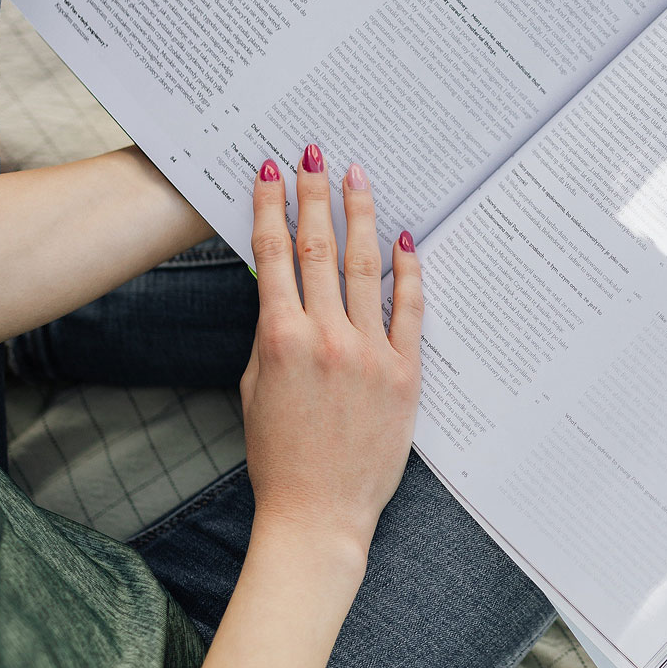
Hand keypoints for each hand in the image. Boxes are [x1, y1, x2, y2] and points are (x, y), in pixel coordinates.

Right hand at [242, 144, 421, 570]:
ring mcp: (370, 352)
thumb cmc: (280, 457)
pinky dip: (407, 270)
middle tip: (312, 153)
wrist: (318, 514)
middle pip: (319, 248)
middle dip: (313, 194)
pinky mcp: (405, 371)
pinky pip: (409, 308)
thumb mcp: (257, 388)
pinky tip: (404, 237)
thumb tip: (283, 286)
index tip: (268, 170)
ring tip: (356, 176)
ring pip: (364, 267)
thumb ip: (272, 333)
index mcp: (281, 339)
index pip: (274, 256)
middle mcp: (326, 338)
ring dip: (359, 215)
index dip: (269, 207)